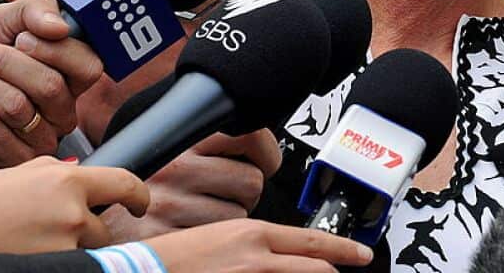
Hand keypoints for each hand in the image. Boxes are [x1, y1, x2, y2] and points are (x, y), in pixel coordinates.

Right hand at [0, 157, 146, 263]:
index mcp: (65, 180)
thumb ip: (50, 171)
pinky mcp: (54, 268)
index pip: (124, 183)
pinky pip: (70, 265)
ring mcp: (64, 245)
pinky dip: (56, 262)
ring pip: (86, 251)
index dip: (139, 195)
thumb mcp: (13, 175)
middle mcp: (72, 213)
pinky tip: (30, 254)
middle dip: (85, 231)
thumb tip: (76, 168)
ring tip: (30, 242)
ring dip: (69, 249)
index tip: (140, 204)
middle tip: (51, 232)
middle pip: (102, 227)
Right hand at [102, 129, 282, 240]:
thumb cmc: (140, 180)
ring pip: (240, 217)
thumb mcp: (172, 146)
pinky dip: (211, 242)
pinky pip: (216, 241)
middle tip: (223, 195)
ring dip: (230, 220)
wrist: (90, 213)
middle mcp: (175, 168)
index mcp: (181, 138)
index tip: (264, 162)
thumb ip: (210, 142)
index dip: (265, 154)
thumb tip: (263, 147)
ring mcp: (169, 205)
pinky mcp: (165, 238)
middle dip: (245, 193)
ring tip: (202, 214)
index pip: (250, 137)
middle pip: (252, 182)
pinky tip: (191, 231)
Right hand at [144, 219, 372, 271]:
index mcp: (252, 234)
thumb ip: (254, 245)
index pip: (312, 242)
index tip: (363, 255)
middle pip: (317, 269)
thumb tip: (277, 255)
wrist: (140, 270)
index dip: (344, 250)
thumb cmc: (172, 258)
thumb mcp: (220, 239)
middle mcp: (256, 258)